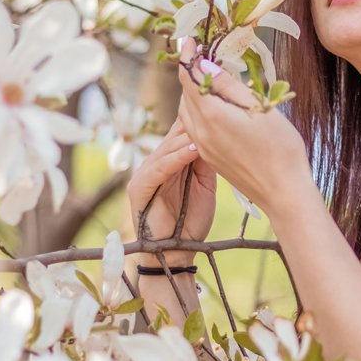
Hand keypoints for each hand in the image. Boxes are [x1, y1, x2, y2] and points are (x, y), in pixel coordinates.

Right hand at [127, 117, 215, 266]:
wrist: (175, 252)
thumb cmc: (191, 221)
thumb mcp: (205, 184)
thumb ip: (205, 161)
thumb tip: (216, 136)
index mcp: (170, 161)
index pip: (182, 133)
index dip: (199, 120)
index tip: (220, 107)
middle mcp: (156, 163)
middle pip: (174, 135)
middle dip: (194, 123)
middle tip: (215, 109)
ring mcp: (145, 174)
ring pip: (168, 148)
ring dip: (188, 137)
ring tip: (208, 126)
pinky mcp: (140, 188)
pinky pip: (160, 168)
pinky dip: (176, 158)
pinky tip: (193, 148)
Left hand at [177, 39, 310, 218]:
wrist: (284, 193)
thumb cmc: (281, 149)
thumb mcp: (260, 109)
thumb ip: (230, 87)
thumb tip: (207, 65)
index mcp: (212, 116)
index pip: (189, 78)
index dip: (187, 56)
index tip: (188, 40)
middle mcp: (201, 132)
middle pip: (186, 94)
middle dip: (191, 73)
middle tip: (204, 56)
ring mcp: (203, 147)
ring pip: (188, 112)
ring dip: (194, 93)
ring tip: (210, 80)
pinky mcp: (210, 158)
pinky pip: (195, 128)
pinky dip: (199, 112)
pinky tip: (216, 108)